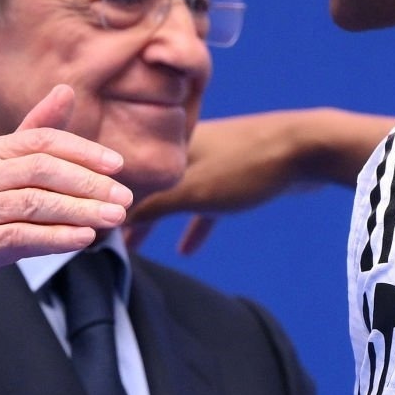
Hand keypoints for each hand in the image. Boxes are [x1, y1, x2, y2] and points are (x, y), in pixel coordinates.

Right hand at [0, 85, 130, 320]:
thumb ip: (32, 133)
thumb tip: (67, 89)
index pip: (41, 140)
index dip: (83, 151)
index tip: (117, 165)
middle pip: (42, 169)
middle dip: (89, 183)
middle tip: (125, 197)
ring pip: (35, 203)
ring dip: (81, 211)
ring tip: (115, 218)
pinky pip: (20, 237)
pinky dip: (56, 237)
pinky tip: (84, 239)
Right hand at [127, 108, 391, 254]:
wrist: (309, 149)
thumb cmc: (247, 166)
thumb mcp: (192, 191)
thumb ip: (151, 206)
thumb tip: (109, 220)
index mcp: (170, 144)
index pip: (126, 170)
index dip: (104, 194)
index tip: (85, 217)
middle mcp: (186, 148)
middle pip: (147, 183)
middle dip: (125, 209)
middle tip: (103, 235)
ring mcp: (213, 162)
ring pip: (174, 195)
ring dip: (156, 219)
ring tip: (134, 245)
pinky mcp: (238, 179)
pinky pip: (205, 206)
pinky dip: (194, 226)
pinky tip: (187, 250)